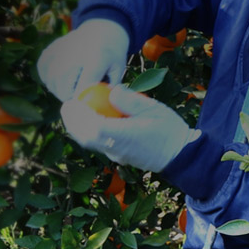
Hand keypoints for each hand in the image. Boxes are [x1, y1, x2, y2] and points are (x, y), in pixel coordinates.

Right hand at [36, 19, 129, 101]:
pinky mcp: (48, 51)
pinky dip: (50, 80)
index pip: (83, 88)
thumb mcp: (118, 68)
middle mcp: (73, 54)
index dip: (83, 101)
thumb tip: (105, 107)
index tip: (87, 106)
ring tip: (73, 85)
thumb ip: (112, 88)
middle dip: (72, 98)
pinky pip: (43, 75)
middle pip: (64, 89)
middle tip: (80, 96)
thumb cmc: (111, 51)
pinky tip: (62, 77)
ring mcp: (58, 52)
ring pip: (52, 85)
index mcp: (95, 58)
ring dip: (61, 91)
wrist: (100, 26)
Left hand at [60, 84, 199, 171]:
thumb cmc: (170, 129)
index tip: (72, 101)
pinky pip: (98, 145)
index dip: (80, 115)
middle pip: (87, 138)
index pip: (95, 127)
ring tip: (75, 111)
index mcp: (126, 136)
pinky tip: (90, 120)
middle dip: (73, 122)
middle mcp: (118, 149)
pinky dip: (89, 133)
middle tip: (67, 105)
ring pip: (91, 143)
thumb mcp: (153, 108)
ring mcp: (118, 156)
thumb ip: (130, 100)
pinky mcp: (120, 157)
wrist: (181, 155)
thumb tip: (111, 91)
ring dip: (79, 128)